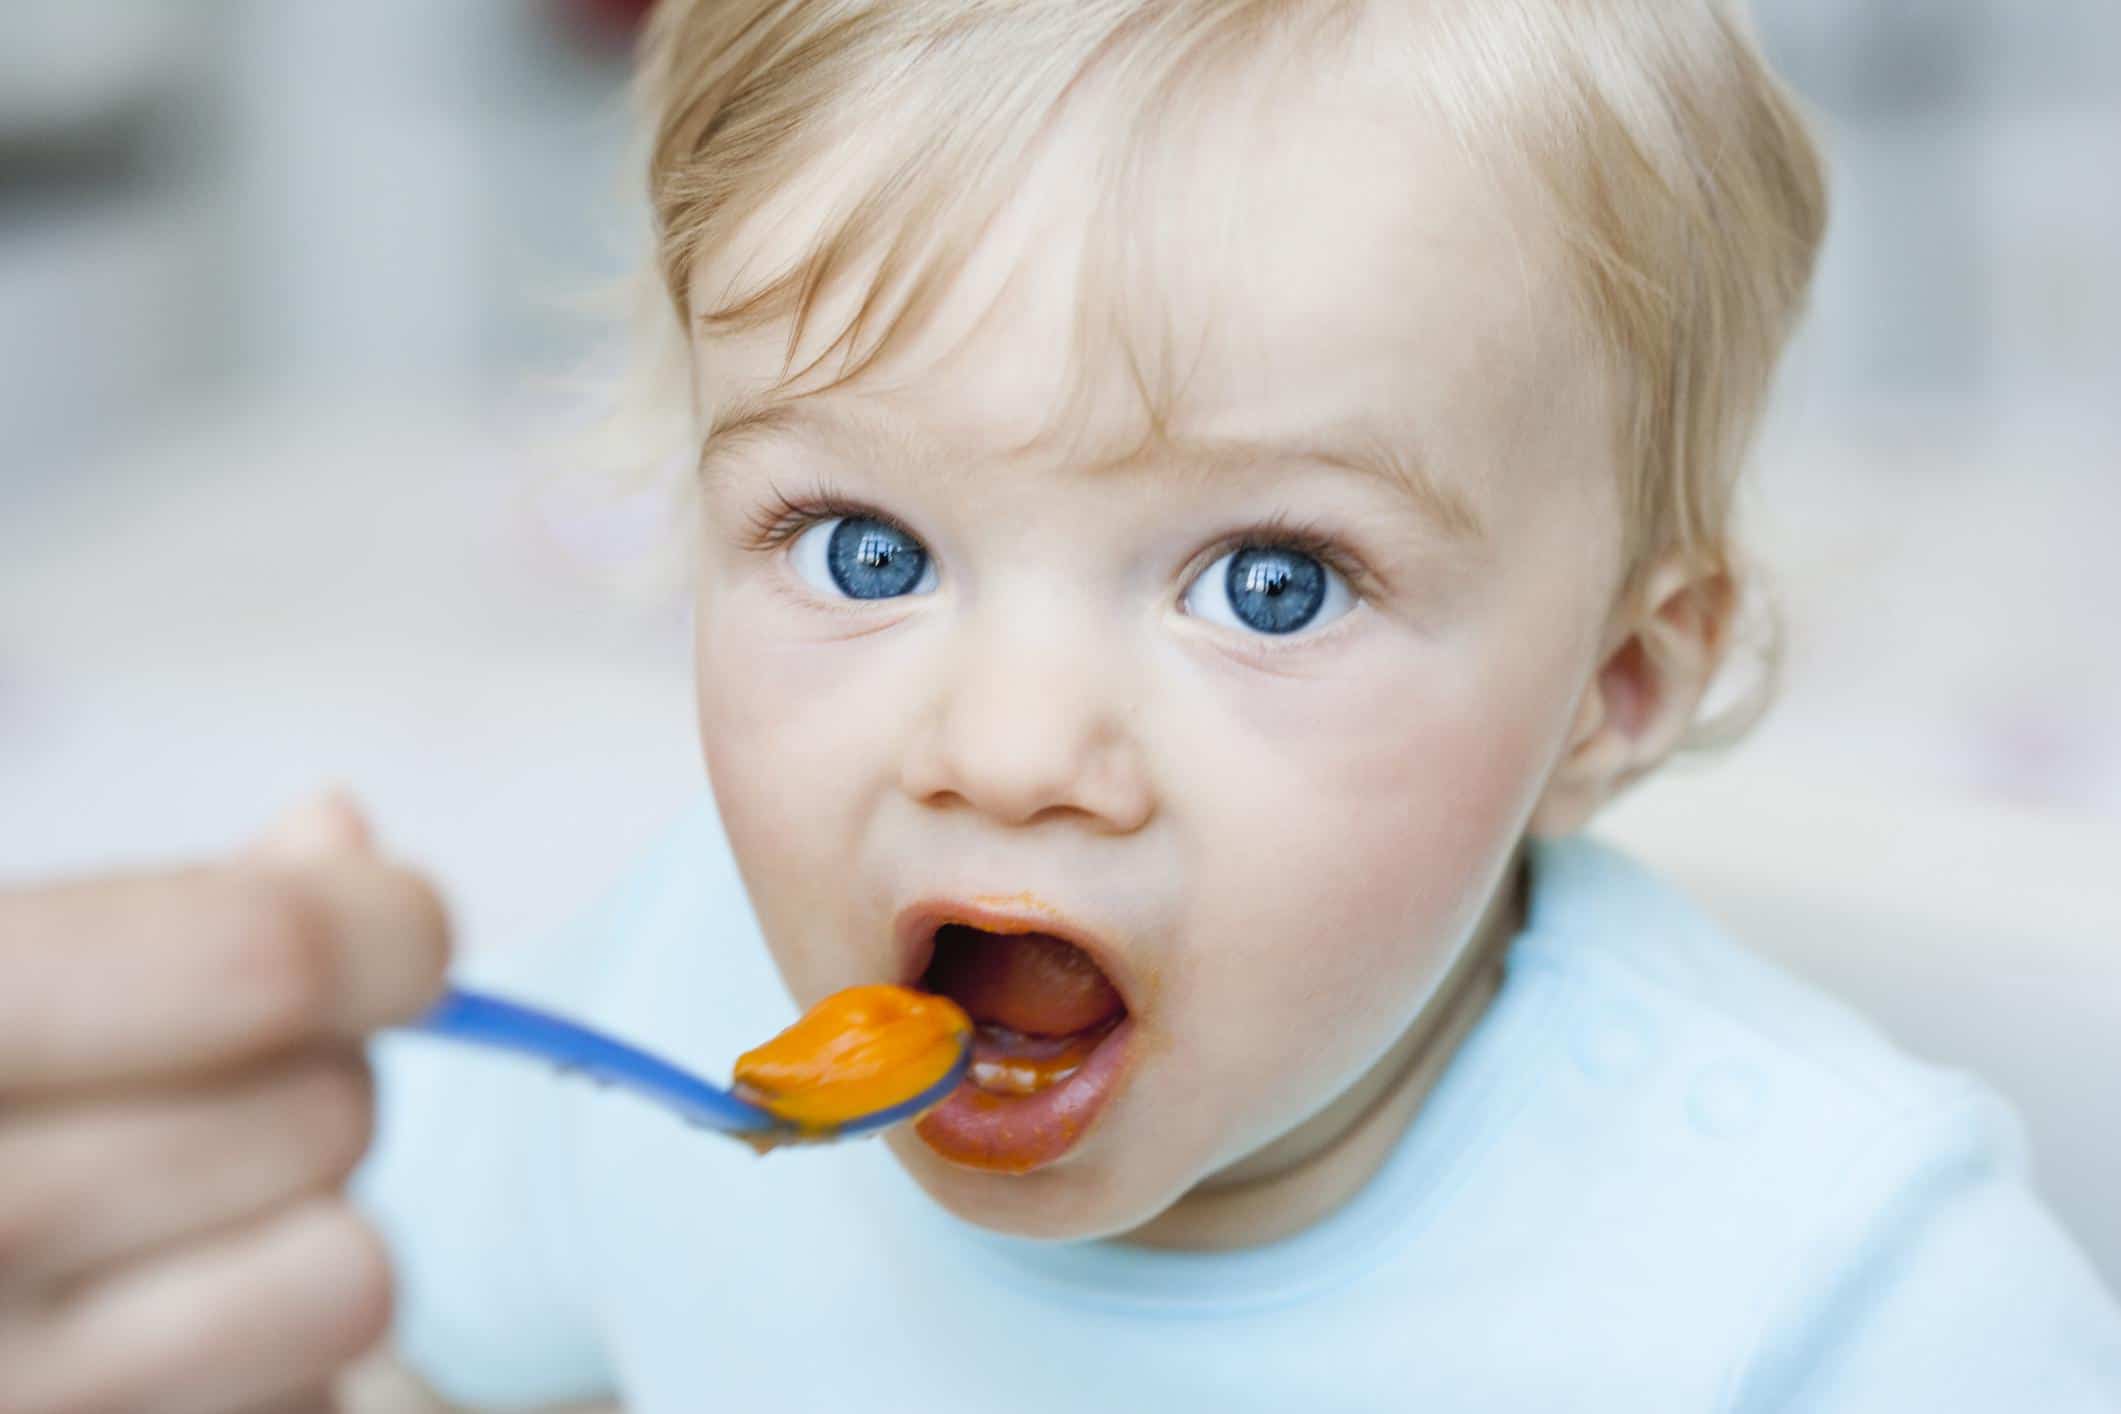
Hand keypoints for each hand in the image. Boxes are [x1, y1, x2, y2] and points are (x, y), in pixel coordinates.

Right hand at [0, 792, 450, 1413]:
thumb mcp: (5, 981)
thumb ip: (162, 914)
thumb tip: (338, 836)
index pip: (261, 961)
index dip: (384, 929)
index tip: (405, 932)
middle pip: (329, 1113)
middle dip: (326, 1080)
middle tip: (235, 1091)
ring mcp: (22, 1395)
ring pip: (351, 1275)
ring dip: (314, 1232)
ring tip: (201, 1221)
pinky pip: (311, 1396)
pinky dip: (275, 1361)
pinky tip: (161, 1332)